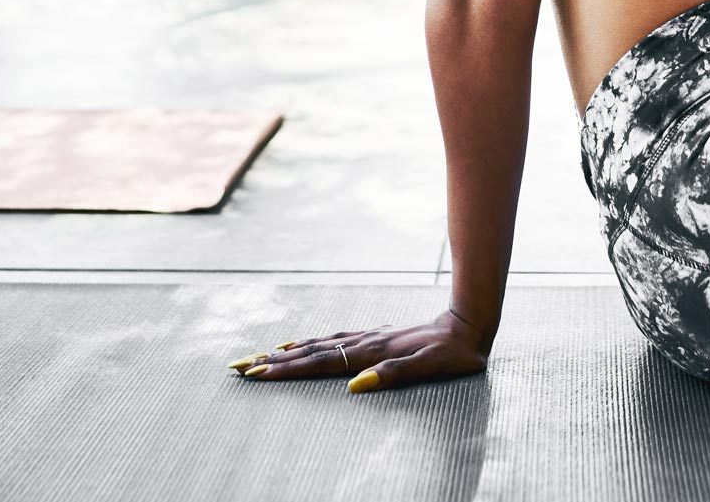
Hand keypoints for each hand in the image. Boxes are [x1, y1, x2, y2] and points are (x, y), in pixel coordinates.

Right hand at [228, 307, 489, 393]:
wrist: (470, 323)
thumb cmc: (452, 354)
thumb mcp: (429, 368)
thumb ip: (392, 376)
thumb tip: (354, 386)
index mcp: (371, 353)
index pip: (320, 364)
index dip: (286, 370)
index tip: (255, 373)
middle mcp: (364, 343)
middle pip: (311, 353)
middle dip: (273, 362)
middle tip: (239, 366)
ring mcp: (369, 338)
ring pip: (320, 345)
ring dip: (288, 353)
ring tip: (260, 356)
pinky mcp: (376, 337)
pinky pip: (334, 341)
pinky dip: (312, 344)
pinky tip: (303, 345)